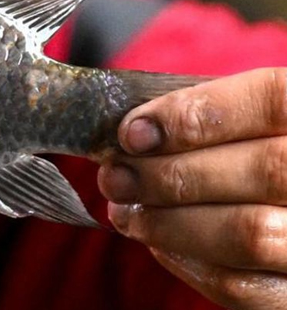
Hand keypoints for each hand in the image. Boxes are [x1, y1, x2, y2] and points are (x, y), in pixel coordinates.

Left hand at [98, 68, 286, 308]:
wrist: (284, 202)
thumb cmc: (258, 151)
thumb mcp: (250, 121)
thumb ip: (208, 116)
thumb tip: (132, 131)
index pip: (270, 100)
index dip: (196, 113)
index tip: (133, 132)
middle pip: (263, 169)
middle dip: (170, 173)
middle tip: (114, 175)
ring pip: (250, 232)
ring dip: (169, 221)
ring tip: (124, 209)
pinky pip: (244, 285)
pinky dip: (188, 261)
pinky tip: (157, 241)